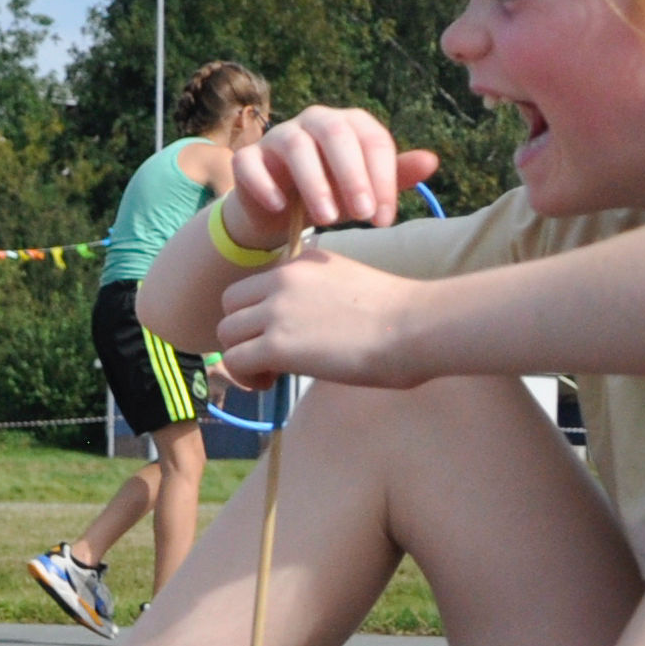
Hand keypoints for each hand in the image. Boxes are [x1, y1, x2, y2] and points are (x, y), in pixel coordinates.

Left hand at [215, 250, 432, 389]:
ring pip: (226, 332)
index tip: (283, 334)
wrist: (417, 327)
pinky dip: (246, 376)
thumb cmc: (402, 315)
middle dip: (242, 331)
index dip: (259, 312)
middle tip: (269, 356)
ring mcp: (276, 310)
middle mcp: (283, 279)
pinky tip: (270, 384)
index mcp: (303, 261)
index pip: (256, 284)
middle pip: (231, 304)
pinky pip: (235, 360)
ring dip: (241, 356)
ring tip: (269, 374)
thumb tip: (306, 325)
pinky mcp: (277, 344)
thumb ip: (319, 294)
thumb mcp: (350, 286)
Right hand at [223, 108, 437, 254]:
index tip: (383, 219)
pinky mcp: (247, 157)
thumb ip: (395, 176)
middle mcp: (314, 122)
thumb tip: (431, 161)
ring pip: (295, 147)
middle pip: (335, 134)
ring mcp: (277, 137)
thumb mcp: (366, 189)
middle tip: (363, 215)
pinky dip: (265, 184)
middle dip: (352, 176)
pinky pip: (251, 163)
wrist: (281, 212)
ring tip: (328, 219)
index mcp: (349, 124)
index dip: (382, 178)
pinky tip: (282, 207)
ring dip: (314, 183)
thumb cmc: (333, 194)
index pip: (372, 140)